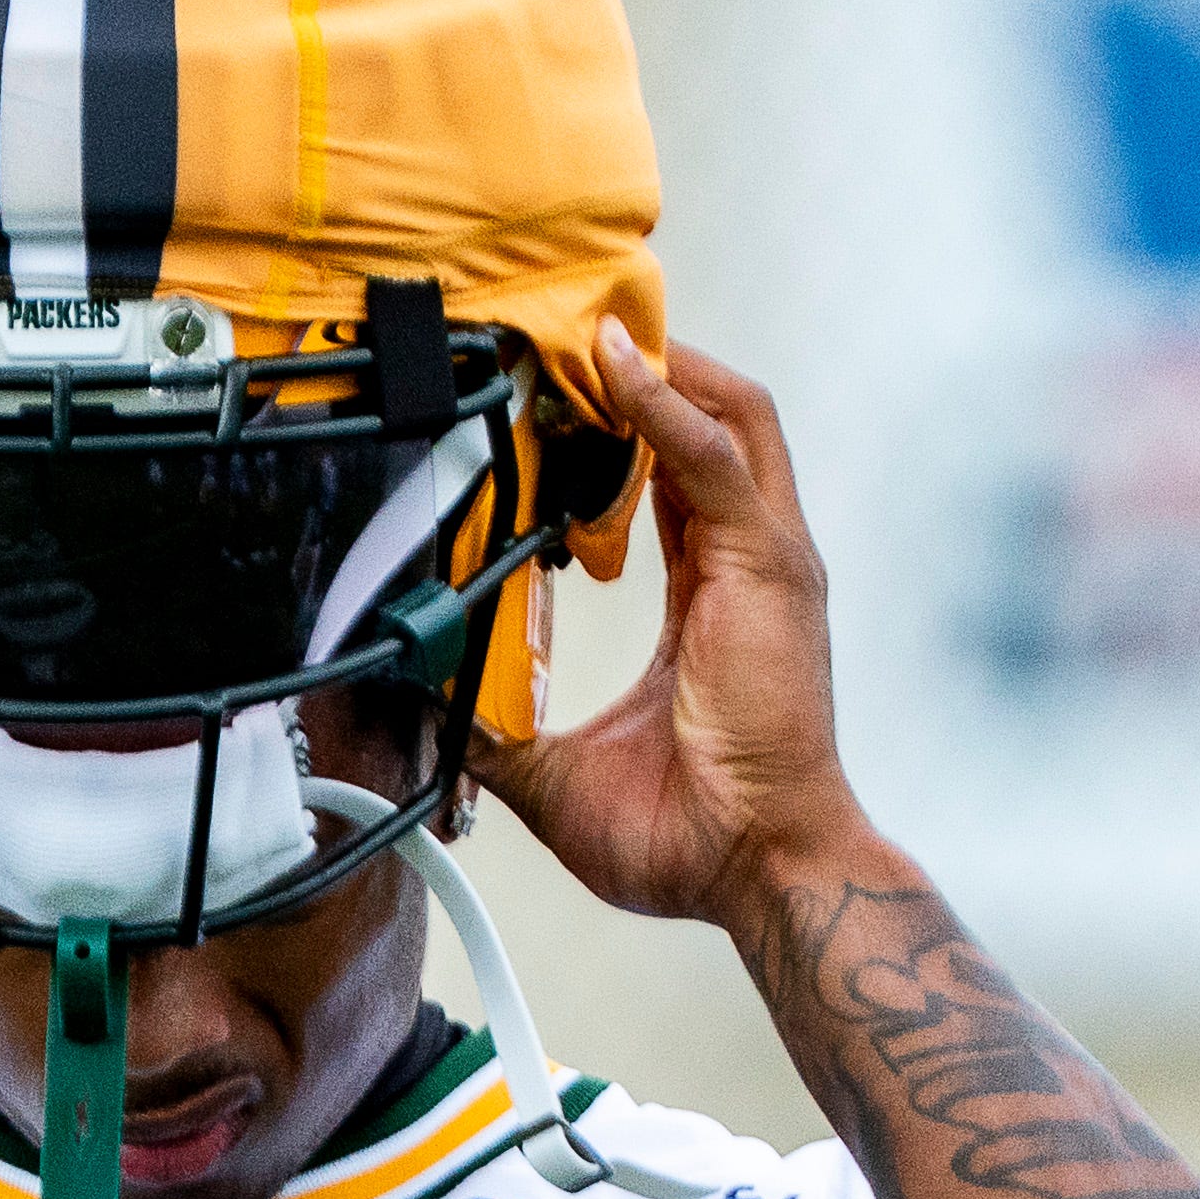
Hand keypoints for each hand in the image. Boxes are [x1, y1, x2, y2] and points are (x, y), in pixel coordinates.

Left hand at [469, 328, 874, 929]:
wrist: (759, 868)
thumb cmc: (690, 835)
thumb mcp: (562, 775)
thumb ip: (502, 733)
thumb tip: (429, 713)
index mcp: (712, 598)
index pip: (675, 480)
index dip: (623, 429)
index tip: (555, 397)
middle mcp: (748, 566)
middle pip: (710, 424)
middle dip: (645, 370)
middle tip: (565, 336)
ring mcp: (767, 561)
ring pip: (726, 415)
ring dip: (657, 368)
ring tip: (588, 330)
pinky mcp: (770, 566)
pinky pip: (717, 458)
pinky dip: (667, 407)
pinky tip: (618, 372)